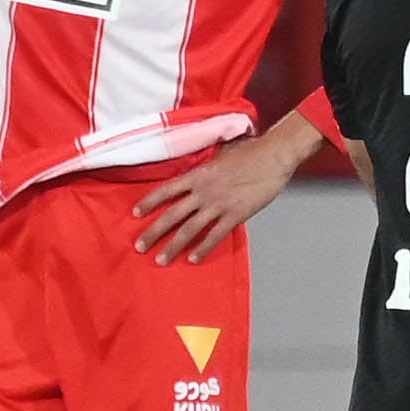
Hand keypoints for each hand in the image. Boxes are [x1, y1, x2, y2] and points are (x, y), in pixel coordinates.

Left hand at [130, 133, 299, 261]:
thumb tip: (200, 173)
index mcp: (198, 175)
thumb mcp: (221, 155)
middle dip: (153, 232)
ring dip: (173, 246)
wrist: (274, 155)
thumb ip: (207, 168)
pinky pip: (215, 235)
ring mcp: (218, 205)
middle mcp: (203, 191)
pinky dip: (203, 248)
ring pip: (189, 229)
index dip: (149, 202)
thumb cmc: (251, 151)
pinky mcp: (235, 215)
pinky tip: (193, 258)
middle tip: (140, 246)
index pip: (166, 190)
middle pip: (172, 215)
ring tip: (162, 259)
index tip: (136, 213)